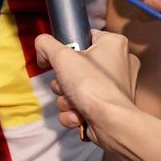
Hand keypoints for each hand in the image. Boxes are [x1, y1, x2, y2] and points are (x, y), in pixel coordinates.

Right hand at [35, 31, 139, 145]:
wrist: (110, 123)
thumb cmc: (92, 86)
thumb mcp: (61, 56)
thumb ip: (45, 44)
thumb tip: (41, 45)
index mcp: (114, 44)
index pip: (84, 37)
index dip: (67, 48)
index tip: (59, 58)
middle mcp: (119, 63)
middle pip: (76, 66)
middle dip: (63, 81)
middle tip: (65, 84)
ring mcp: (115, 88)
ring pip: (76, 88)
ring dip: (66, 98)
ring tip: (73, 103)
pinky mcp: (109, 107)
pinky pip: (83, 104)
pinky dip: (75, 112)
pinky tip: (78, 115)